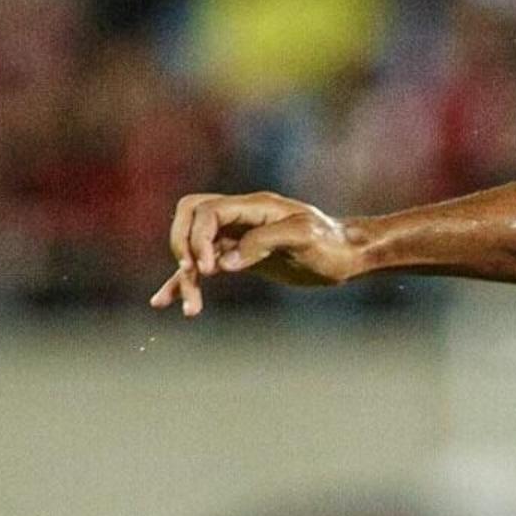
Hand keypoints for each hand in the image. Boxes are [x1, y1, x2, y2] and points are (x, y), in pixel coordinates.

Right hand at [150, 193, 363, 314]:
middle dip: (183, 244)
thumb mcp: (303, 239)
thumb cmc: (330, 244)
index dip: (199, 238)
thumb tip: (225, 263)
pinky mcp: (239, 257)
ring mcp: (237, 236)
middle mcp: (240, 217)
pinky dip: (185, 281)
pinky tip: (167, 301)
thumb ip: (263, 243)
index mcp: (253, 207)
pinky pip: (204, 265)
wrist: (347, 255)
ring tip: (190, 308)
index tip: (212, 269)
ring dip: (185, 274)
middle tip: (193, 273)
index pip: (206, 211)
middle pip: (189, 216)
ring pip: (194, 246)